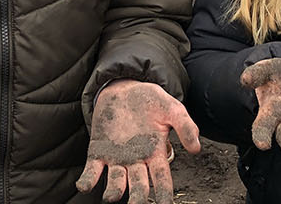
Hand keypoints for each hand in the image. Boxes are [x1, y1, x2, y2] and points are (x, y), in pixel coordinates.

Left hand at [77, 80, 200, 203]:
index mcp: (155, 154)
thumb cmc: (150, 100)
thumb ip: (186, 126)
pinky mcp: (98, 152)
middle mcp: (136, 161)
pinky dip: (87, 180)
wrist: (124, 87)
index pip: (162, 180)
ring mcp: (116, 158)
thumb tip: (196, 149)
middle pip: (139, 187)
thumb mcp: (173, 109)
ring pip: (116, 183)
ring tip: (111, 197)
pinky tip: (84, 186)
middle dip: (138, 198)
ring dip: (113, 192)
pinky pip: (92, 171)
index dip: (164, 194)